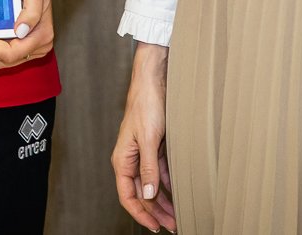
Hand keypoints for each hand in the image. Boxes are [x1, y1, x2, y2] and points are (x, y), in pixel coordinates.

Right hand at [112, 43, 175, 231]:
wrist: (154, 81)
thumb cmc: (146, 105)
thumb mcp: (149, 139)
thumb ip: (148, 168)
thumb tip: (147, 194)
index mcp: (123, 159)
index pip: (128, 196)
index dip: (141, 213)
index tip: (156, 226)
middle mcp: (131, 159)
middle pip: (141, 193)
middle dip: (156, 211)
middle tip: (172, 224)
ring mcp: (143, 153)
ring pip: (151, 184)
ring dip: (163, 199)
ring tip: (177, 213)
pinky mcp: (154, 146)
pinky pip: (160, 171)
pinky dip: (168, 183)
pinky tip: (178, 191)